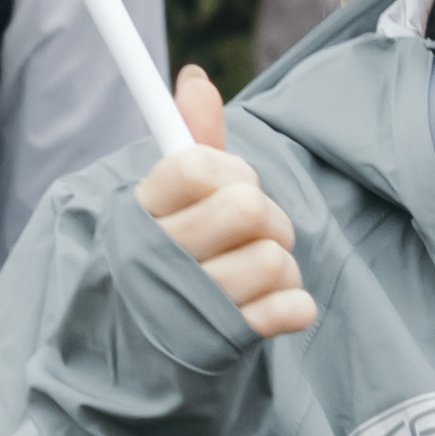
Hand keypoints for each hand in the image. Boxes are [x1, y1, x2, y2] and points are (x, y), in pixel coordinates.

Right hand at [142, 76, 316, 337]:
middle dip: (267, 215)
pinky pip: (292, 307)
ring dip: (279, 262)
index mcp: (142, 215)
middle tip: (252, 230)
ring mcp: (194, 306)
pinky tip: (268, 306)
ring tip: (256, 271)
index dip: (227, 169)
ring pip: (275, 259)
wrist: (144, 356)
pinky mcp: (227, 344)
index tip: (224, 184)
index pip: (194, 167)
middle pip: (247, 208)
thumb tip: (196, 79)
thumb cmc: (168, 259)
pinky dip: (292, 304)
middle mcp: (161, 261)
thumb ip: (192, 140)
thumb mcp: (171, 201)